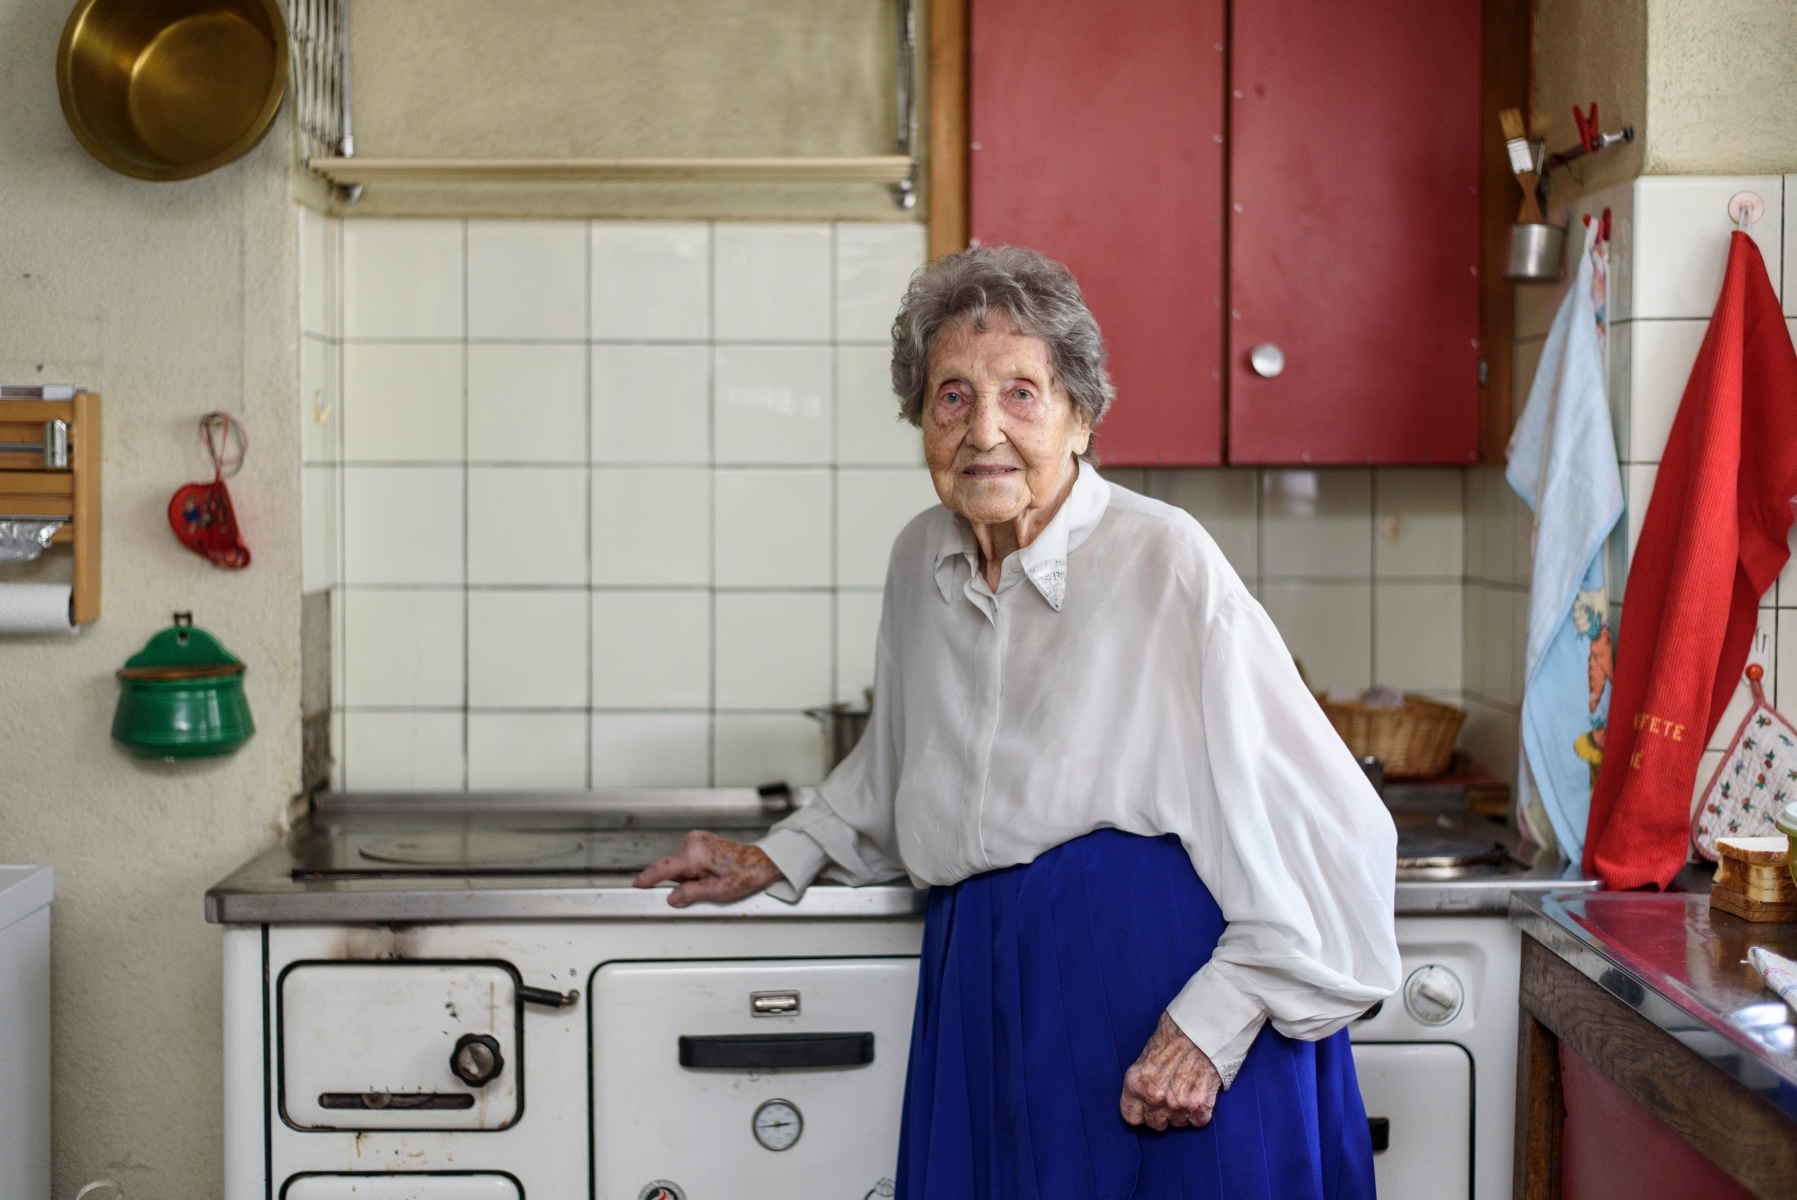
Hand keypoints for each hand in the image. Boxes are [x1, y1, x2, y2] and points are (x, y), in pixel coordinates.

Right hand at [633, 830, 783, 907]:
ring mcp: (697, 840)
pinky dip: (694, 870)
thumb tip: (673, 898)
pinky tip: (711, 874)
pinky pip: (688, 861)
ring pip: (679, 866)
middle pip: (671, 868)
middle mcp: (693, 842)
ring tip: (711, 881)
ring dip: (689, 877)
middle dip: (680, 882)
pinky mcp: (701, 842)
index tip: (637, 886)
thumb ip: (691, 895)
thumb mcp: (718, 892)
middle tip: (702, 890)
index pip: (662, 868)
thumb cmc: (746, 874)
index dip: (647, 879)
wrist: (764, 862)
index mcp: (694, 853)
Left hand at [1119, 1011, 1221, 1130]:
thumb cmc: (1174, 1033)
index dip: (1140, 1112)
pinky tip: (1200, 1092)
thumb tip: (1142, 1095)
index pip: (1131, 1117)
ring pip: (1178, 1123)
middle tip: (1171, 1095)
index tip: (1147, 1107)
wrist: (1203, 1027)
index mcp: (1136, 1083)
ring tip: (1188, 1088)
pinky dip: (1201, 1111)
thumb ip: (1143, 1079)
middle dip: (1162, 1113)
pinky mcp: (1200, 1106)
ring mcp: (1178, 1104)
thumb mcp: (1146, 1054)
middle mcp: (1154, 1097)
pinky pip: (1198, 1121)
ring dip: (1182, 1111)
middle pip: (1156, 1124)